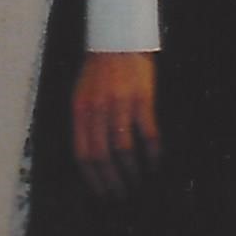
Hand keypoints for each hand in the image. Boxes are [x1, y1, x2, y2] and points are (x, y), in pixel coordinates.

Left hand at [70, 50, 159, 197]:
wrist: (119, 41)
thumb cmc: (99, 72)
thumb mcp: (82, 96)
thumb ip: (84, 123)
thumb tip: (90, 158)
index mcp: (80, 111)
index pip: (83, 154)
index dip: (92, 178)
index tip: (101, 193)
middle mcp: (98, 110)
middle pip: (102, 156)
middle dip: (111, 180)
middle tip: (121, 195)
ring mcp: (120, 105)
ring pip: (124, 149)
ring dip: (131, 171)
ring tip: (137, 183)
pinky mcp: (142, 99)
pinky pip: (148, 133)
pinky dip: (152, 152)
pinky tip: (155, 163)